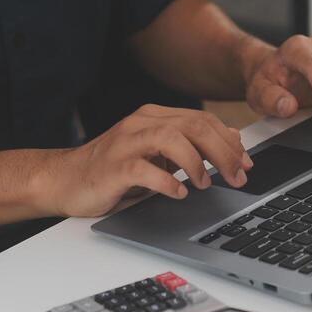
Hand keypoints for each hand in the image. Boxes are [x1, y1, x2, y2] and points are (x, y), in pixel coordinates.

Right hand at [46, 105, 253, 216]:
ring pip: (171, 138)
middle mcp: (141, 123)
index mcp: (155, 117)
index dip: (231, 143)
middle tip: (237, 177)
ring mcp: (125, 143)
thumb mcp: (157, 155)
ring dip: (196, 163)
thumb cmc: (113, 170)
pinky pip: (144, 169)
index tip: (247, 165)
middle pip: (194, 126)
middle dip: (223, 153)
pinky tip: (178, 193)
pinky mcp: (112, 167)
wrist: (65, 180)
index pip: (204, 120)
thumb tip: (231, 142)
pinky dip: (166, 182)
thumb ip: (190, 146)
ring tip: (205, 184)